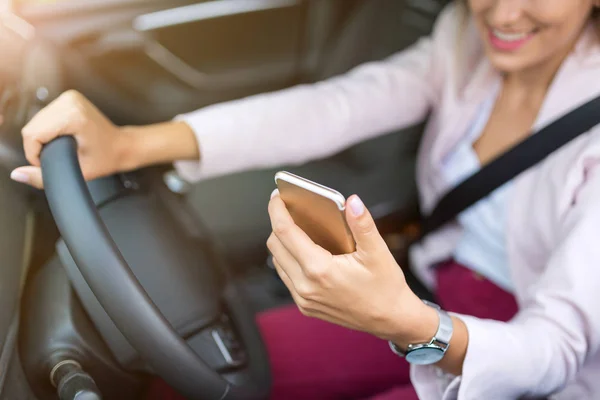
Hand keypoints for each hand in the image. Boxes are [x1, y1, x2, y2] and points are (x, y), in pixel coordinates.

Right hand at [10, 90, 130, 188]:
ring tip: (60, 148)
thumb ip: (43, 177)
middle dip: (38, 146)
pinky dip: (47, 129)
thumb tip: (18, 174)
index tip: (49, 162)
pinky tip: (61, 138)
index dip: (35, 153)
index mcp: (74, 117)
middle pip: (32, 126)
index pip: (33, 134)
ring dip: (42, 138)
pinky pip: (44, 116)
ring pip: (36, 121)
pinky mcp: (68, 98)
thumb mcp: (77, 173)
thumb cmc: (106, 159)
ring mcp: (69, 98)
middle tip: (56, 157)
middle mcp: (70, 102)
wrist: (122, 146)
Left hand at [267, 191, 437, 343]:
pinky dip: (289, 259)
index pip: (285, 232)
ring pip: (278, 262)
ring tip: (297, 227)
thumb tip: (352, 201)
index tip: (276, 196)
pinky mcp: (305, 306)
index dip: (277, 210)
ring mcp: (303, 299)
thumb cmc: (385, 287)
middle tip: (289, 208)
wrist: (391, 320)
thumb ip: (363, 224)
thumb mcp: (378, 252)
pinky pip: (286, 277)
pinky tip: (304, 250)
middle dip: (278, 223)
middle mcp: (306, 286)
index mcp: (320, 269)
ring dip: (283, 242)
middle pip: (275, 246)